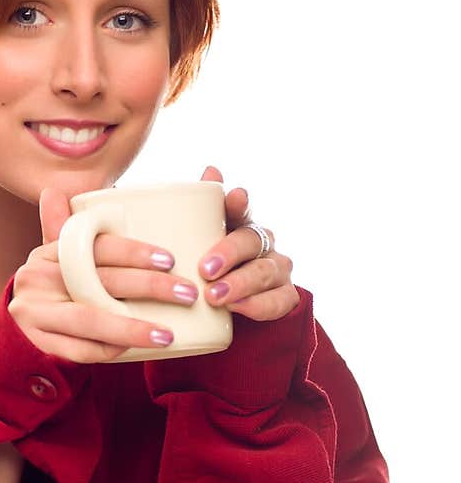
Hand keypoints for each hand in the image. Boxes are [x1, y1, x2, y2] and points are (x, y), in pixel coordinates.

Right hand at [7, 187, 200, 362]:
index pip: (94, 246)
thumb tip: (57, 189)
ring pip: (90, 319)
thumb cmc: (51, 287)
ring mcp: (34, 313)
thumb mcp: (56, 257)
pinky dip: (109, 350)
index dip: (133, 251)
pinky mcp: (38, 342)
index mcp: (47, 252)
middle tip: (187, 293)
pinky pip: (80, 350)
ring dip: (132, 328)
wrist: (15, 327)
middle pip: (99, 282)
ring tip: (168, 334)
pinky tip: (136, 350)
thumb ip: (66, 228)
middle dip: (148, 287)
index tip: (170, 259)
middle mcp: (37, 279)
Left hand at [197, 166, 298, 320]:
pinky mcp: (285, 297)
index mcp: (240, 226)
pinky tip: (237, 308)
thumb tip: (211, 169)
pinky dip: (256, 305)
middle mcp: (263, 243)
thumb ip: (197, 215)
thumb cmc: (208, 273)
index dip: (239, 204)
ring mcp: (277, 269)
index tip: (235, 197)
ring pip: (264, 272)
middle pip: (251, 242)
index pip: (241, 209)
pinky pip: (278, 301)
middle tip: (205, 270)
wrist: (229, 312)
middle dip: (229, 254)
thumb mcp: (196, 246)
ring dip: (239, 284)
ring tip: (214, 296)